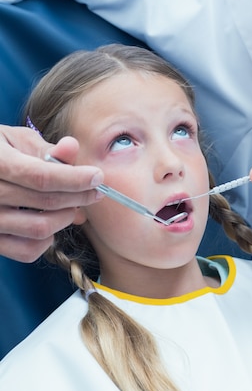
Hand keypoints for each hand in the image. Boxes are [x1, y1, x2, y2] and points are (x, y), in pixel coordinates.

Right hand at [0, 126, 103, 261]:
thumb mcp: (16, 140)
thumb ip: (45, 148)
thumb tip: (72, 148)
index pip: (42, 177)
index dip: (74, 179)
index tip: (97, 177)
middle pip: (46, 202)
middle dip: (79, 196)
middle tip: (94, 190)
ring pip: (40, 229)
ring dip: (66, 217)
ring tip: (74, 204)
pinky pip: (27, 251)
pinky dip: (48, 240)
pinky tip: (52, 222)